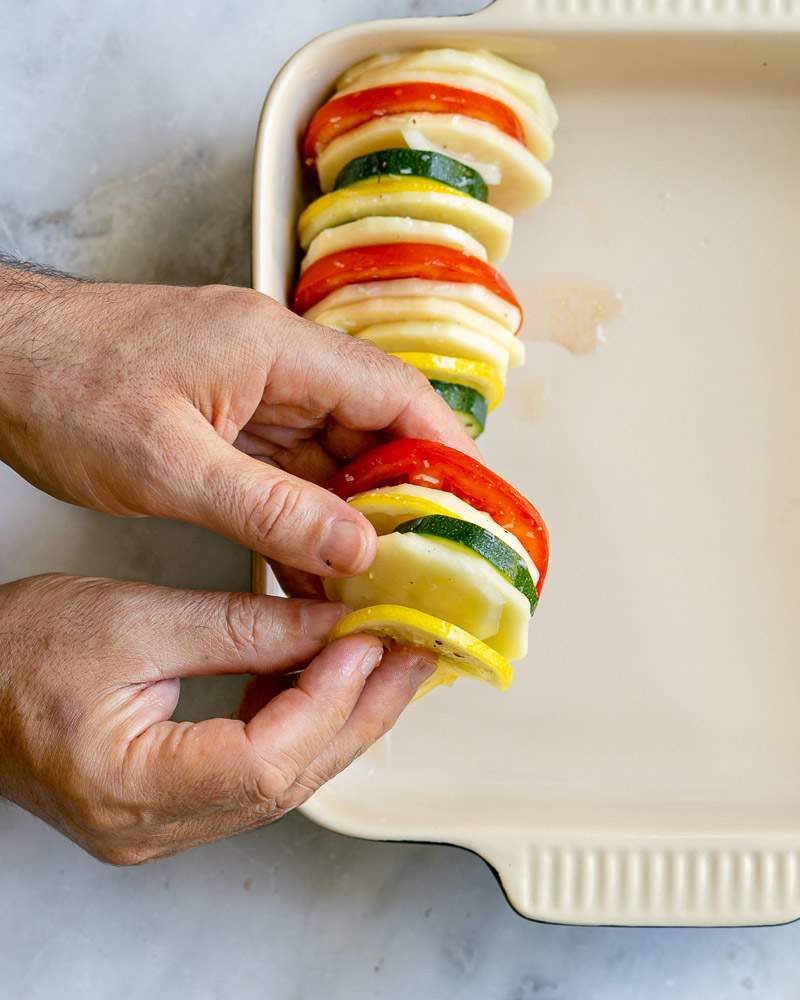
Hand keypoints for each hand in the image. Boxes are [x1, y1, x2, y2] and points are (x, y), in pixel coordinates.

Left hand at [0, 264, 476, 578]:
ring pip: (330, 456)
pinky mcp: (226, 418)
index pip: (393, 392)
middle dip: (402, 497)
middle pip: (370, 428)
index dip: (444, 447)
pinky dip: (305, 517)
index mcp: (275, 348)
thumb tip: (356, 547)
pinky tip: (315, 566)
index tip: (474, 505)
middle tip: (429, 563)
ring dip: (352, 515)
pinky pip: (287, 471)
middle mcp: (275, 363)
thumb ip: (269, 509)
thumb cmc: (65, 386)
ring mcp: (251, 390)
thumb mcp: (169, 463)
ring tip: (377, 581)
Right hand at [0, 574, 433, 863]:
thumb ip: (242, 628)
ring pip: (281, 782)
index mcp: (129, 788)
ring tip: (382, 659)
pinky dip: (297, 724)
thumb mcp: (136, 620)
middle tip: (410, 655)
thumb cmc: (15, 652)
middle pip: (287, 782)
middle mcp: (149, 828)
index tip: (370, 639)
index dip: (330, 699)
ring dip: (338, 717)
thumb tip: (332, 625)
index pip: (263, 762)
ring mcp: (159, 826)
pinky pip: (254, 774)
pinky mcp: (167, 805)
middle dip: (360, 713)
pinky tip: (320, 676)